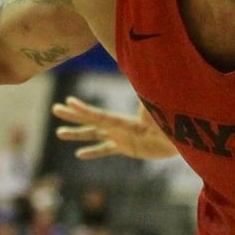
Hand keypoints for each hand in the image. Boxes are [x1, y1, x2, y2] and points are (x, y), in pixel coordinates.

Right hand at [51, 96, 175, 160]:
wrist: (179, 138)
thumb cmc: (169, 125)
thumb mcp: (159, 114)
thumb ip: (152, 103)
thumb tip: (152, 81)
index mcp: (124, 121)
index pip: (99, 115)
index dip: (83, 110)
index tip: (68, 102)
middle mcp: (118, 127)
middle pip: (91, 121)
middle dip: (73, 116)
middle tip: (55, 109)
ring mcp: (120, 137)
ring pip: (93, 135)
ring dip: (77, 134)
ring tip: (59, 133)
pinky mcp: (126, 148)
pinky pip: (105, 150)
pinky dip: (93, 152)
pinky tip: (80, 154)